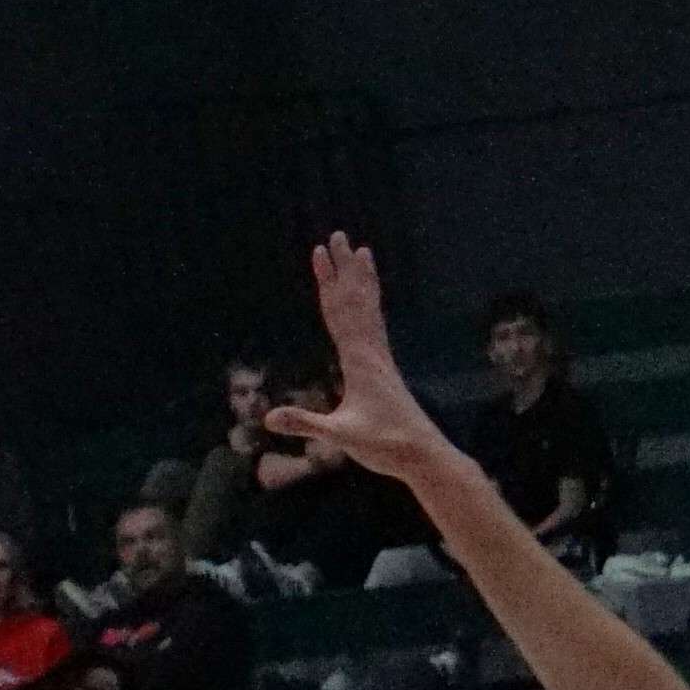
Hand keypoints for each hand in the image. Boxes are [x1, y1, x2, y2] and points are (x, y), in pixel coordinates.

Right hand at [265, 237, 464, 490]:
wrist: (421, 453)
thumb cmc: (383, 444)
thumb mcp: (340, 437)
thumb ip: (305, 424)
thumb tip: (267, 419)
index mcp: (360, 360)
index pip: (339, 311)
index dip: (328, 281)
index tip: (321, 253)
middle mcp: (373, 351)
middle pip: (354, 300)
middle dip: (343, 268)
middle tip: (338, 236)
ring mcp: (380, 358)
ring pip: (367, 308)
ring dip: (359, 280)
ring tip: (359, 251)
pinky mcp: (383, 367)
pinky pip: (374, 325)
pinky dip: (369, 305)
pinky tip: (367, 298)